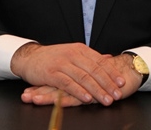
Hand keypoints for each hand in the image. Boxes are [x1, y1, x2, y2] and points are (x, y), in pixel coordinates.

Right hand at [10, 43, 126, 105]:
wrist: (29, 57)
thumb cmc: (52, 57)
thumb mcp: (72, 53)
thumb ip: (90, 57)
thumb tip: (108, 58)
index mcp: (79, 49)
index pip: (99, 61)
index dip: (111, 72)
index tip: (121, 83)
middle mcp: (72, 54)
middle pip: (94, 70)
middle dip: (107, 84)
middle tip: (117, 94)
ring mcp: (62, 63)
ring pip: (83, 77)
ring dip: (97, 90)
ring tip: (106, 99)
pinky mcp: (52, 73)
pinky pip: (68, 84)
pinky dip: (79, 91)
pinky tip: (87, 99)